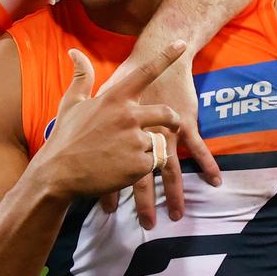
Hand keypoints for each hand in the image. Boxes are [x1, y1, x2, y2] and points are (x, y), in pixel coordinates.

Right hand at [30, 41, 186, 218]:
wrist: (57, 174)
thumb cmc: (64, 138)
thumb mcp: (71, 104)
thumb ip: (81, 77)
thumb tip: (75, 52)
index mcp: (114, 99)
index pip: (146, 73)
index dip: (166, 57)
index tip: (182, 43)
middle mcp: (128, 116)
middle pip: (167, 112)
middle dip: (173, 120)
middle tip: (171, 125)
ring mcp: (135, 141)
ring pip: (158, 141)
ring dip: (148, 148)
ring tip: (124, 155)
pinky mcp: (139, 165)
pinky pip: (153, 162)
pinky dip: (142, 167)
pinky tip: (122, 168)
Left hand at [96, 49, 221, 227]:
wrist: (157, 51)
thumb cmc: (126, 73)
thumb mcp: (101, 90)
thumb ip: (82, 101)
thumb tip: (62, 120)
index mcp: (120, 127)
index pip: (111, 162)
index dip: (108, 186)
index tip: (106, 208)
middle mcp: (143, 131)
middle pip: (141, 172)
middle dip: (143, 201)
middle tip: (145, 224)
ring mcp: (166, 127)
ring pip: (170, 167)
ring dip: (174, 193)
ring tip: (175, 216)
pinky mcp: (186, 122)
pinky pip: (198, 148)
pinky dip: (208, 165)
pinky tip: (214, 183)